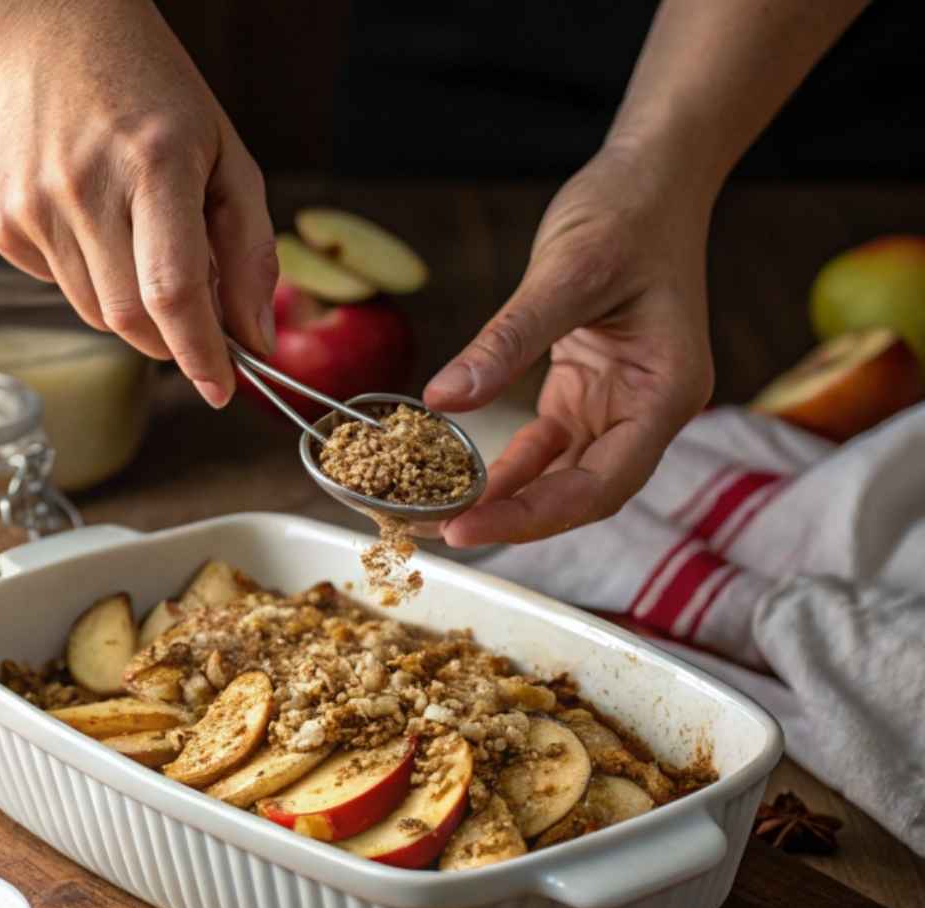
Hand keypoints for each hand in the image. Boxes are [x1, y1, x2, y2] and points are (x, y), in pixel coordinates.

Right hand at [0, 0, 276, 407]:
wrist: (54, 33)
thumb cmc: (158, 100)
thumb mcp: (228, 160)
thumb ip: (251, 255)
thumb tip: (255, 342)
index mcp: (153, 163)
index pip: (173, 292)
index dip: (200, 355)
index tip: (222, 390)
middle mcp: (83, 185)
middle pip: (131, 319)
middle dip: (172, 341)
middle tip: (194, 319)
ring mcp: (32, 203)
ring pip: (96, 314)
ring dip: (135, 310)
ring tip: (143, 246)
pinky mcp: (1, 219)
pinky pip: (60, 289)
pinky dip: (92, 281)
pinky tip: (96, 226)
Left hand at [424, 146, 714, 546]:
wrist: (653, 176)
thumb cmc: (629, 212)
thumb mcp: (566, 272)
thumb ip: (508, 340)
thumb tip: (445, 398)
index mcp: (665, 392)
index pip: (600, 484)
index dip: (534, 517)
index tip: (468, 529)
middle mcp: (649, 410)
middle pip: (583, 495)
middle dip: (515, 519)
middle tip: (442, 531)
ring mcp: (620, 404)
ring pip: (563, 478)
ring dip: (507, 499)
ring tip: (442, 514)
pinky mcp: (588, 392)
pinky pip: (548, 447)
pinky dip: (509, 465)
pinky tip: (465, 478)